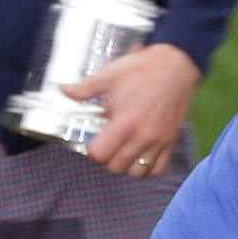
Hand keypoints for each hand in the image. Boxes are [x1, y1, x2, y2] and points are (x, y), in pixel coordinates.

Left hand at [62, 43, 202, 176]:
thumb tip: (62, 89)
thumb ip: (84, 89)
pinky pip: (159, 168)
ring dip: (126, 165)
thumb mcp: (108, 76)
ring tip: (123, 149)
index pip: (100, 155)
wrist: (176, 65)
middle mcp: (142, 137)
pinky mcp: (171, 141)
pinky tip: (141, 153)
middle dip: (107, 157)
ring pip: (137, 172)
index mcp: (125, 123)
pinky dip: (148, 167)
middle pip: (116, 167)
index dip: (93, 149)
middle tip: (108, 142)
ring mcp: (158, 141)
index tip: (94, 139)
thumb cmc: (141, 70)